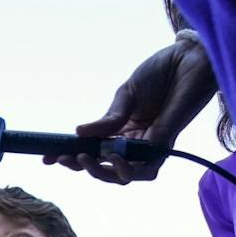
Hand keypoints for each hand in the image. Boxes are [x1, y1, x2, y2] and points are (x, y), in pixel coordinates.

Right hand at [43, 33, 215, 183]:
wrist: (188, 59)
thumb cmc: (160, 73)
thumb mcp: (125, 94)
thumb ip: (107, 119)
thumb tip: (78, 133)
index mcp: (120, 130)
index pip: (92, 150)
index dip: (69, 156)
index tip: (46, 158)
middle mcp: (134, 142)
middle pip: (105, 169)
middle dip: (83, 168)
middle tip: (66, 158)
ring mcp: (150, 145)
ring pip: (124, 176)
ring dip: (103, 174)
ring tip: (86, 159)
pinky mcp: (166, 144)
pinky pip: (147, 169)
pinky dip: (128, 169)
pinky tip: (114, 157)